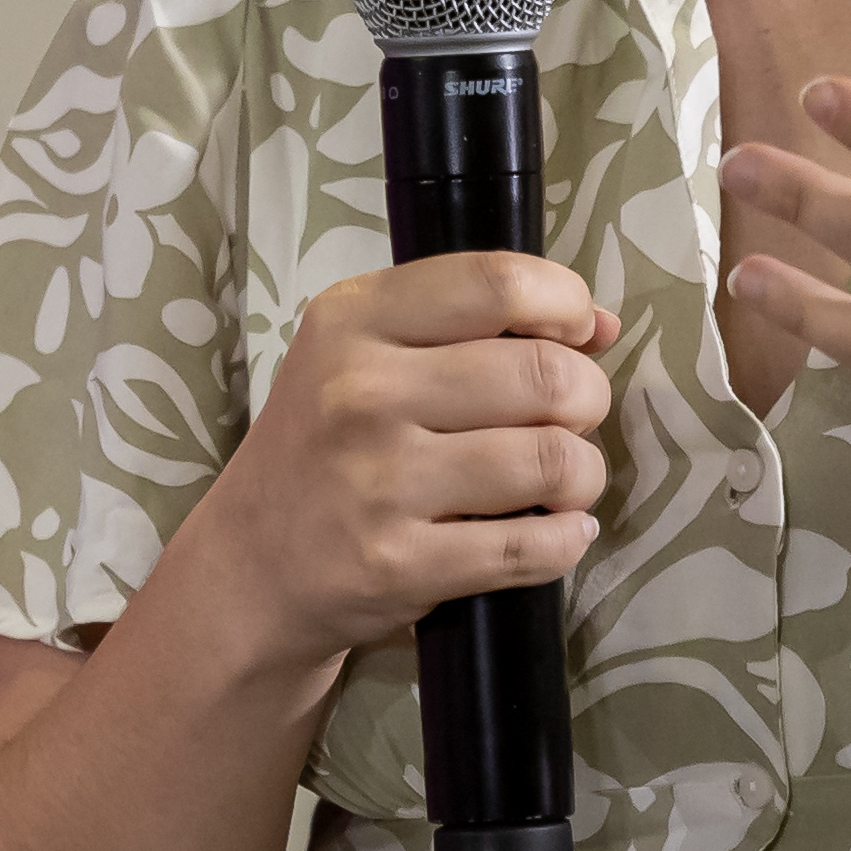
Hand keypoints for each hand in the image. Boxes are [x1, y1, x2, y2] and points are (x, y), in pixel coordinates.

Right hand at [189, 252, 619, 674]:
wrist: (249, 567)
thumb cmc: (322, 449)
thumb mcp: (361, 355)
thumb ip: (472, 324)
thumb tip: (601, 324)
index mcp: (352, 320)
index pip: (497, 284)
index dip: (564, 304)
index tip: (576, 333)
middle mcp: (360, 392)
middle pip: (543, 374)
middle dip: (586, 398)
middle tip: (571, 418)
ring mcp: (379, 482)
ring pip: (551, 460)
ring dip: (582, 474)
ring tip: (564, 480)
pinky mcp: (399, 564)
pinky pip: (533, 547)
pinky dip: (567, 540)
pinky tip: (555, 532)